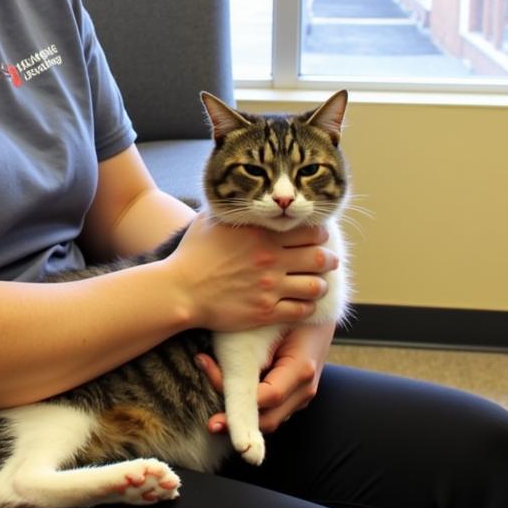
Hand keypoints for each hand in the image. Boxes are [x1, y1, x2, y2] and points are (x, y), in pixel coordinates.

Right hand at [168, 213, 336, 333]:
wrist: (179, 290)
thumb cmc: (191, 254)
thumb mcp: (210, 221)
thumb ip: (231, 209)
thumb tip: (240, 194)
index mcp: (261, 235)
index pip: (310, 232)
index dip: (319, 234)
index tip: (317, 238)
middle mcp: (271, 260)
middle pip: (320, 258)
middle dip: (329, 259)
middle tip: (327, 260)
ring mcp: (270, 288)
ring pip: (317, 287)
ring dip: (320, 284)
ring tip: (316, 283)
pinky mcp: (265, 312)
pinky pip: (302, 311)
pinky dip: (308, 307)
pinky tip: (302, 303)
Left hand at [195, 321, 335, 434]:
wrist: (319, 309)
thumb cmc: (292, 313)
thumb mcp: (272, 324)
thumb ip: (254, 348)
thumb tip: (223, 364)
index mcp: (301, 369)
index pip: (268, 397)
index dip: (239, 398)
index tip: (215, 391)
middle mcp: (305, 389)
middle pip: (269, 419)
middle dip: (238, 423)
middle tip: (210, 421)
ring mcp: (301, 396)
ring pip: (269, 419)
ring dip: (242, 414)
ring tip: (215, 402)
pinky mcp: (294, 396)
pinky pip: (271, 410)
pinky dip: (250, 407)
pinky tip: (228, 392)